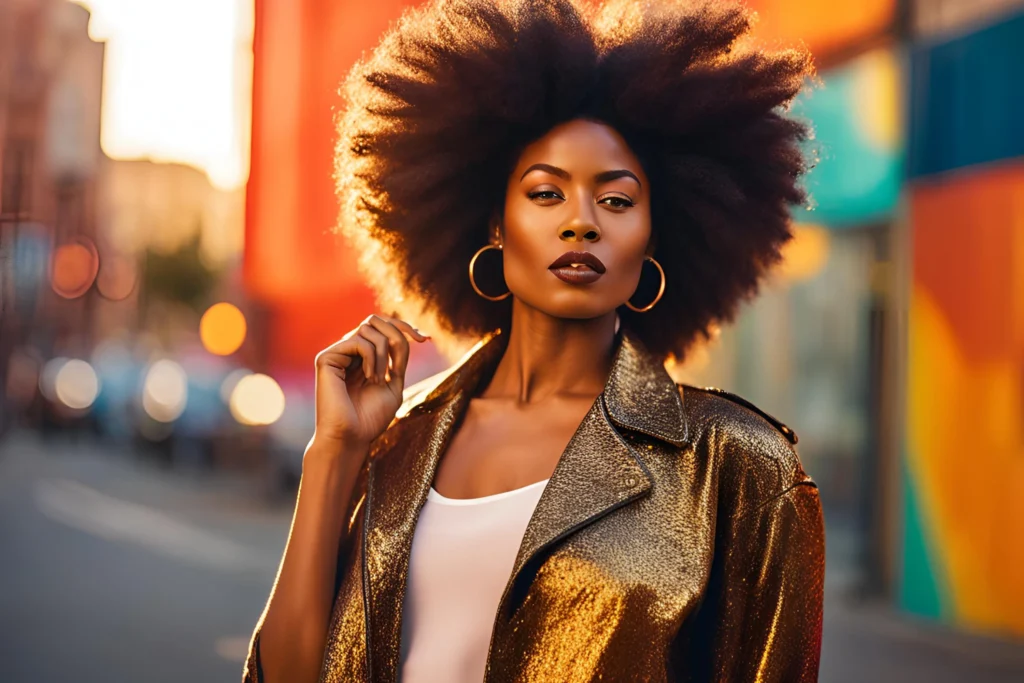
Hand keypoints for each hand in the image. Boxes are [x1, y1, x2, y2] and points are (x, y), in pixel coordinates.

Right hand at [312, 314, 428, 449]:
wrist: (351, 438)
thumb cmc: (370, 419)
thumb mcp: (393, 383)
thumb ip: (397, 358)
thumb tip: (403, 333)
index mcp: (362, 358)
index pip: (382, 327)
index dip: (404, 327)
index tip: (425, 339)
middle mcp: (348, 352)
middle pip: (375, 320)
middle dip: (397, 334)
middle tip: (401, 361)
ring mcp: (336, 354)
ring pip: (369, 328)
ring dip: (384, 354)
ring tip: (379, 380)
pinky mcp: (326, 358)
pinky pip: (358, 341)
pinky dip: (372, 357)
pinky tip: (370, 377)